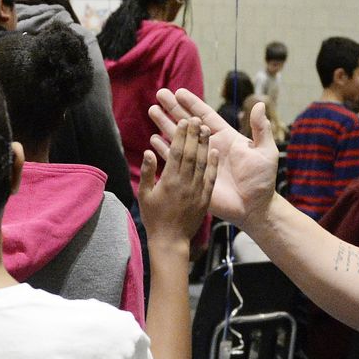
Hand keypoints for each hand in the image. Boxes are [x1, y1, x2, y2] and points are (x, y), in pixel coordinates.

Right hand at [138, 112, 217, 248]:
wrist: (171, 241)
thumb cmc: (154, 218)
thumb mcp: (144, 196)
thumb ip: (148, 173)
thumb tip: (149, 151)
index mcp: (169, 180)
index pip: (176, 152)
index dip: (180, 135)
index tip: (183, 120)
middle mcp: (185, 183)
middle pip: (191, 153)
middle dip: (193, 134)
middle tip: (195, 117)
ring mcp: (197, 190)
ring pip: (202, 163)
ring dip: (204, 144)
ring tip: (205, 128)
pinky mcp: (205, 199)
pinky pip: (209, 178)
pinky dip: (212, 164)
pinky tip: (214, 152)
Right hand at [149, 90, 276, 226]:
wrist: (254, 207)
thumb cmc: (262, 180)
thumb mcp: (265, 152)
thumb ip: (261, 128)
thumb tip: (259, 103)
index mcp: (225, 137)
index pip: (205, 116)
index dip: (192, 104)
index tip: (178, 91)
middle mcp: (210, 146)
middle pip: (188, 123)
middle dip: (173, 108)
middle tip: (160, 94)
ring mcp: (200, 161)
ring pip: (178, 138)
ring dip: (165, 124)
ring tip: (152, 110)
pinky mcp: (193, 176)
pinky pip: (176, 161)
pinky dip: (164, 150)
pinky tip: (153, 140)